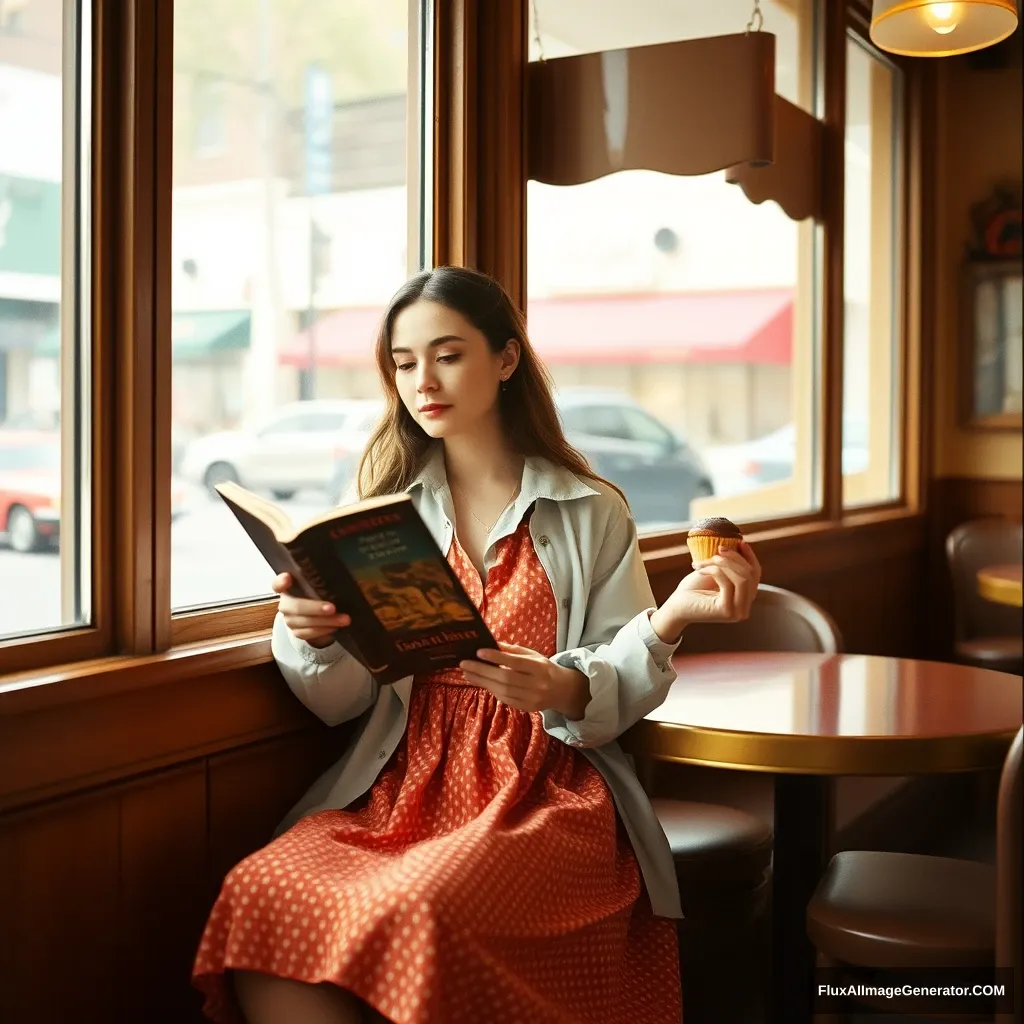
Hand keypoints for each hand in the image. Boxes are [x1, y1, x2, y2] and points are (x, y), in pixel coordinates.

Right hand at [272, 572, 350, 647]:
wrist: (314, 614)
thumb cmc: (319, 593)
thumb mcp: (319, 584)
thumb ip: (323, 579)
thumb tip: (344, 573)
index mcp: (287, 586)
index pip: (277, 583)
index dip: (281, 581)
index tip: (288, 577)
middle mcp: (285, 603)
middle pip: (294, 606)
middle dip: (315, 608)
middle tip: (333, 608)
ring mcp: (289, 619)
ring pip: (304, 622)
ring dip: (326, 622)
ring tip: (345, 619)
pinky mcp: (296, 632)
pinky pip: (308, 633)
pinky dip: (323, 630)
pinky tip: (336, 627)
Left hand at [460, 642, 590, 718]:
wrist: (562, 690)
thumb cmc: (543, 668)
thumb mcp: (532, 655)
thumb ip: (512, 651)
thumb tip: (491, 644)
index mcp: (539, 668)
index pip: (515, 662)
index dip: (496, 657)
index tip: (478, 652)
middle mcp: (536, 684)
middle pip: (505, 678)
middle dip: (482, 671)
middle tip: (464, 664)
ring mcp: (531, 699)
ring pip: (502, 691)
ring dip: (482, 681)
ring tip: (467, 673)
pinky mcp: (526, 708)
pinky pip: (505, 699)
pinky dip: (491, 690)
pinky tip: (480, 682)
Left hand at [650, 541, 761, 641]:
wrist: (675, 607)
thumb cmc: (692, 590)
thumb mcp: (715, 573)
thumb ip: (730, 565)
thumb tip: (741, 544)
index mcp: (744, 597)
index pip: (756, 574)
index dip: (749, 556)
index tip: (740, 541)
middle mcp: (744, 607)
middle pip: (750, 574)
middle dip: (734, 557)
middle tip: (718, 548)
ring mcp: (737, 611)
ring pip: (742, 578)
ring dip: (723, 563)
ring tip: (704, 561)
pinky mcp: (727, 611)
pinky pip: (727, 583)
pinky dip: (713, 570)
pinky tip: (700, 570)